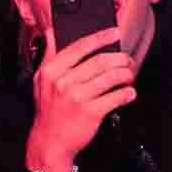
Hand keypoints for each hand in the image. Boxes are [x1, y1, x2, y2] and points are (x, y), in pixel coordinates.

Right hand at [26, 26, 137, 171]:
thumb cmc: (49, 109)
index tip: (115, 32)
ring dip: (126, 74)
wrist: (50, 141)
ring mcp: (77, 97)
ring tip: (129, 76)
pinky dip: (127, 93)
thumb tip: (52, 30)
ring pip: (111, 77)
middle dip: (120, 58)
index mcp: (51, 70)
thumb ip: (49, 54)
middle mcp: (63, 82)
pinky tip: (129, 93)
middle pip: (100, 61)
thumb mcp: (41, 80)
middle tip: (127, 60)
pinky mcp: (90, 112)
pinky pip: (117, 97)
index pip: (80, 46)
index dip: (101, 37)